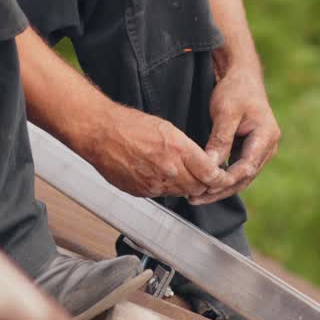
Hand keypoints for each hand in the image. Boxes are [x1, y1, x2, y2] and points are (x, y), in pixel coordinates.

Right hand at [75, 104, 232, 198]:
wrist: (100, 133)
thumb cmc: (129, 125)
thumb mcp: (166, 128)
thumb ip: (186, 149)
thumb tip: (201, 164)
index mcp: (177, 149)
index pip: (210, 173)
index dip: (217, 177)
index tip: (219, 175)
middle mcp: (168, 169)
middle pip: (198, 187)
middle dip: (202, 183)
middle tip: (201, 176)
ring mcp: (154, 183)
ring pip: (181, 193)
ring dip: (184, 186)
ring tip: (177, 173)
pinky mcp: (141, 191)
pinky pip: (161, 195)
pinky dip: (164, 188)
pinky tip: (157, 174)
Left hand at [193, 69, 280, 205]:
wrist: (242, 76)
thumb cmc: (235, 90)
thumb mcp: (225, 112)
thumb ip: (220, 140)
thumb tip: (211, 166)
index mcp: (266, 137)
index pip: (246, 168)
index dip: (225, 181)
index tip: (204, 188)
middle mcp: (268, 147)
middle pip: (244, 178)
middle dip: (220, 190)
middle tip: (195, 199)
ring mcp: (261, 150)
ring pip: (241, 177)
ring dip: (220, 188)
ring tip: (196, 197)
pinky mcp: (252, 150)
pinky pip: (238, 170)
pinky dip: (222, 178)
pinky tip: (205, 184)